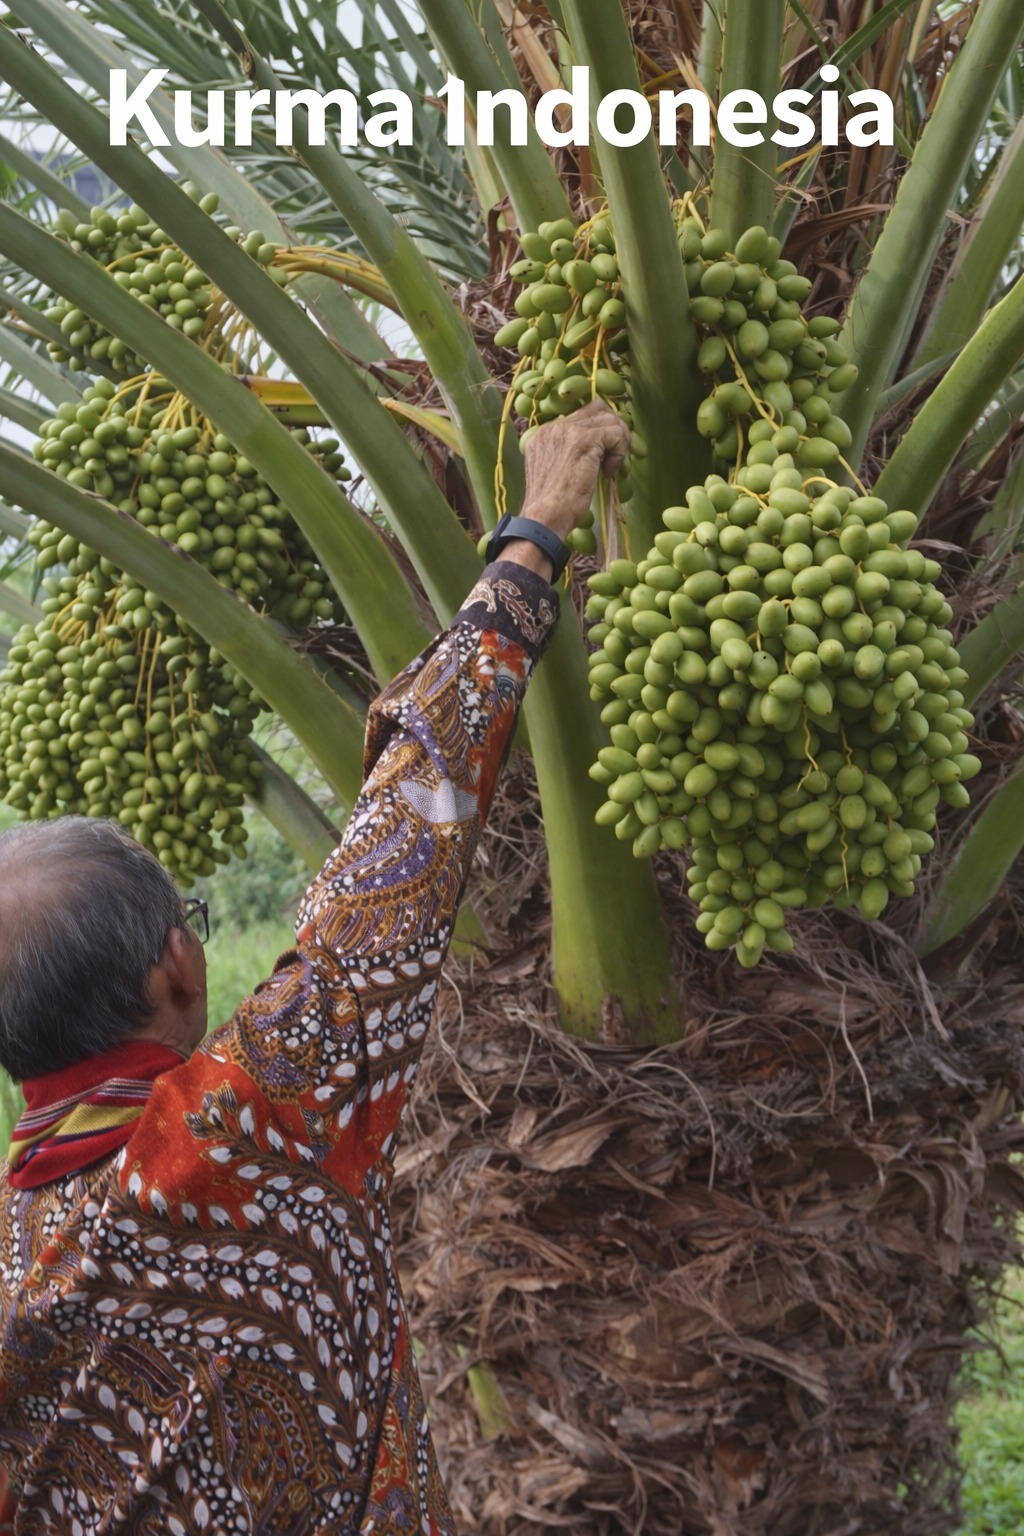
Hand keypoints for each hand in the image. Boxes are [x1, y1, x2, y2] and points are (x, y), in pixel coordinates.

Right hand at [520, 400, 630, 543]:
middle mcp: (553, 428)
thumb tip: (599, 451)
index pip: (581, 416)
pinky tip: (610, 471)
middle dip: (614, 430)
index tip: (604, 456)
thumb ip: (569, 456)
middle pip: (597, 410)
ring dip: (619, 442)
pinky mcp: (582, 440)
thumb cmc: (552, 507)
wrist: (544, 518)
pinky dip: (620, 451)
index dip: (600, 431)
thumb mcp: (556, 474)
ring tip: (612, 467)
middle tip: (616, 456)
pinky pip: (615, 433)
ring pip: (609, 420)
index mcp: (544, 435)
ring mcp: (566, 431)